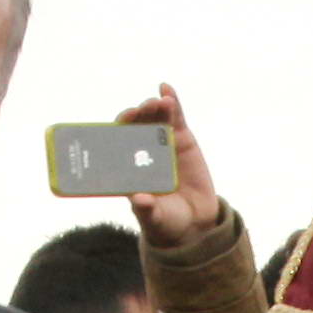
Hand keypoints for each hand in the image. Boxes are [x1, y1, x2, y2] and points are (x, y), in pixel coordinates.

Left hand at [110, 88, 231, 248]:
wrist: (195, 223)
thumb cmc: (167, 222)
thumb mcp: (156, 218)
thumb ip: (147, 210)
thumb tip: (140, 200)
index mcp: (127, 168)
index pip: (117, 143)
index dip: (119, 129)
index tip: (123, 119)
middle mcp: (140, 152)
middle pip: (134, 127)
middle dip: (136, 116)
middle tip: (139, 110)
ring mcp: (159, 143)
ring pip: (154, 119)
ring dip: (153, 107)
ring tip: (159, 103)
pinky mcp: (180, 140)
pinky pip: (174, 118)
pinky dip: (171, 103)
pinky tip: (166, 89)